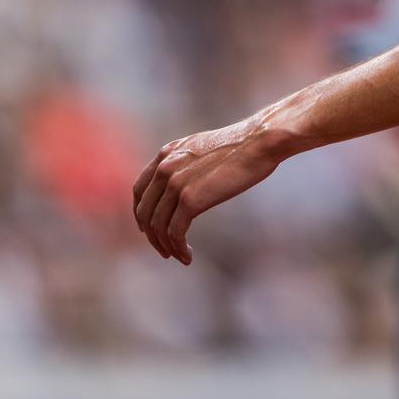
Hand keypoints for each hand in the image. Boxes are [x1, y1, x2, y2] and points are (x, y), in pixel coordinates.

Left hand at [131, 116, 279, 264]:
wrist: (259, 141)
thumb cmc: (243, 145)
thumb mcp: (204, 148)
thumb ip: (187, 163)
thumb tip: (188, 182)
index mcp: (166, 154)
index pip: (139, 190)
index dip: (142, 214)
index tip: (151, 229)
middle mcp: (165, 168)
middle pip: (144, 212)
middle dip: (152, 236)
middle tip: (165, 250)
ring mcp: (175, 183)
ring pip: (158, 227)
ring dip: (166, 247)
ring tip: (180, 256)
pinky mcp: (190, 199)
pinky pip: (174, 233)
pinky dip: (178, 249)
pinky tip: (188, 256)